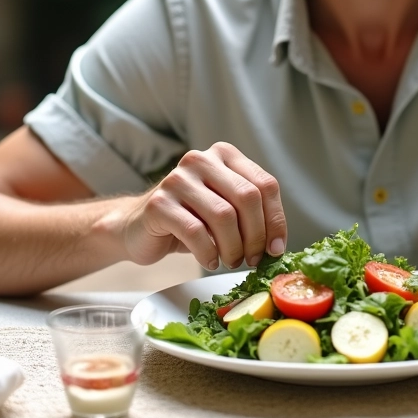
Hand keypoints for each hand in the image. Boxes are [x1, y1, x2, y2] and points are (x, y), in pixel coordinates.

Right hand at [112, 142, 286, 270]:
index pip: (265, 185)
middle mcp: (201, 160)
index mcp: (224, 155)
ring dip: (234, 248)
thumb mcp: (225, 210)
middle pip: (247, 198)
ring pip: (224, 216)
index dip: (276, 220)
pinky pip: (195, 232)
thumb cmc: (189, 221)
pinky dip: (209, 253)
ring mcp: (177, 179)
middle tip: (252, 259)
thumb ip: (250, 215)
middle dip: (256, 236)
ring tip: (231, 261)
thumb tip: (278, 246)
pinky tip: (210, 261)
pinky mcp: (158, 203)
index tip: (276, 249)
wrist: (138, 229)